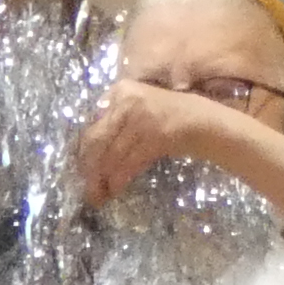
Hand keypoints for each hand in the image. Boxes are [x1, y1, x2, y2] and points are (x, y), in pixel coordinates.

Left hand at [73, 75, 246, 203]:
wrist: (204, 122)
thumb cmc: (168, 117)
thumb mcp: (138, 109)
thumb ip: (114, 121)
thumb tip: (85, 153)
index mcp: (120, 90)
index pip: (92, 122)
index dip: (82, 148)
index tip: (79, 167)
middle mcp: (128, 99)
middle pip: (97, 138)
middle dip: (88, 167)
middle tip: (85, 188)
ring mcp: (143, 116)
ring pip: (112, 154)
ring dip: (103, 178)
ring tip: (98, 194)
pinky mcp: (156, 134)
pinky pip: (130, 162)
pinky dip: (120, 178)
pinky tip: (116, 189)